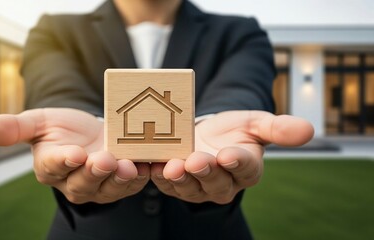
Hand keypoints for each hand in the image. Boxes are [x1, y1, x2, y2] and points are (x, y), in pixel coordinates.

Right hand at [0, 108, 149, 203]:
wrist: (92, 131)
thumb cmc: (64, 128)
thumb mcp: (39, 122)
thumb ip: (13, 128)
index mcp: (50, 166)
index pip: (53, 167)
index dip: (62, 161)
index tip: (72, 152)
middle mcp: (74, 181)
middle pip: (83, 182)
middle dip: (93, 172)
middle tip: (103, 158)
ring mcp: (100, 185)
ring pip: (108, 188)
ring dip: (118, 178)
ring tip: (127, 165)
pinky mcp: (122, 183)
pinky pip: (131, 184)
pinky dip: (139, 177)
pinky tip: (146, 165)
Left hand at [151, 110, 313, 203]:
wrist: (206, 135)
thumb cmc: (232, 130)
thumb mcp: (255, 123)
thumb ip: (278, 128)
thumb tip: (309, 129)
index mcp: (246, 168)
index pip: (246, 168)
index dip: (238, 162)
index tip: (230, 154)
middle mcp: (223, 183)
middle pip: (216, 182)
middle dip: (206, 172)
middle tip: (196, 160)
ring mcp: (198, 186)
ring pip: (189, 187)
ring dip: (179, 178)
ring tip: (172, 166)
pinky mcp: (176, 183)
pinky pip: (166, 183)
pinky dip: (158, 176)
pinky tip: (151, 165)